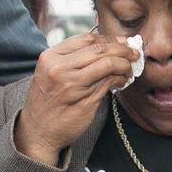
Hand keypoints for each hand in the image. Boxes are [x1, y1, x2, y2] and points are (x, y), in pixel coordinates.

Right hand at [15, 33, 136, 165]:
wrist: (38, 132)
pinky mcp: (85, 100)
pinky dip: (119, 79)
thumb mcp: (48, 73)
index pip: (85, 39)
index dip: (108, 39)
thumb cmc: (45, 102)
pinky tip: (122, 81)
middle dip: (121, 49)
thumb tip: (104, 46)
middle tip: (133, 52)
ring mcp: (73, 85)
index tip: (120, 42)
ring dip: (124, 64)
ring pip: (107, 64)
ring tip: (130, 67)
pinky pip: (108, 83)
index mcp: (50, 57)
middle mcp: (60, 69)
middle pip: (99, 50)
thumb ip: (69, 59)